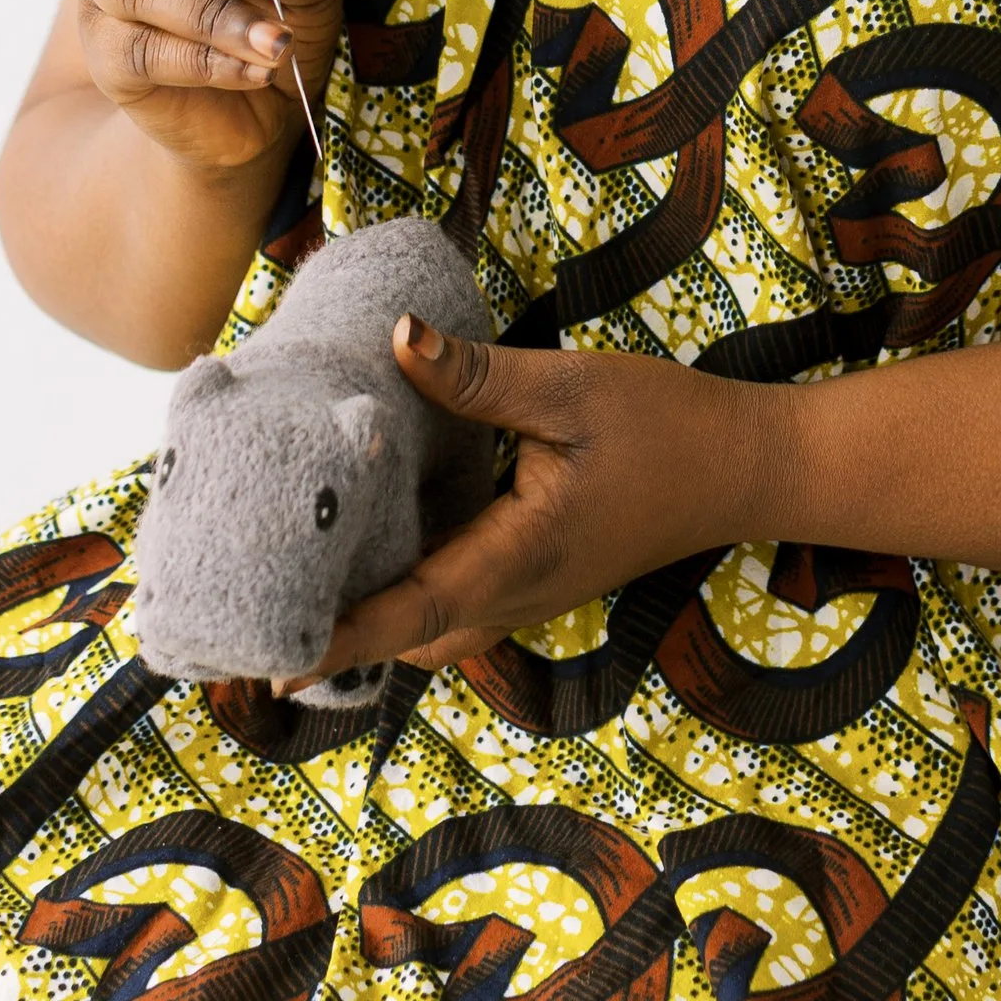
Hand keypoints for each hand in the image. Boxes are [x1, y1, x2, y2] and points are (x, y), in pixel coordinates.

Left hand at [305, 319, 791, 682]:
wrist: (742, 468)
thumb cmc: (665, 426)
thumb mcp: (571, 388)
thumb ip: (480, 376)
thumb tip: (396, 340)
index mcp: (523, 556)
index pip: (416, 610)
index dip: (344, 638)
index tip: (275, 661)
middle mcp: (519, 594)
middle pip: (409, 638)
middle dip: (338, 637)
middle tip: (258, 610)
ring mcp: (529, 594)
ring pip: (432, 627)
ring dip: (372, 618)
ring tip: (298, 579)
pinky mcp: (535, 576)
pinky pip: (456, 601)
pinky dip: (407, 592)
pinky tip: (374, 540)